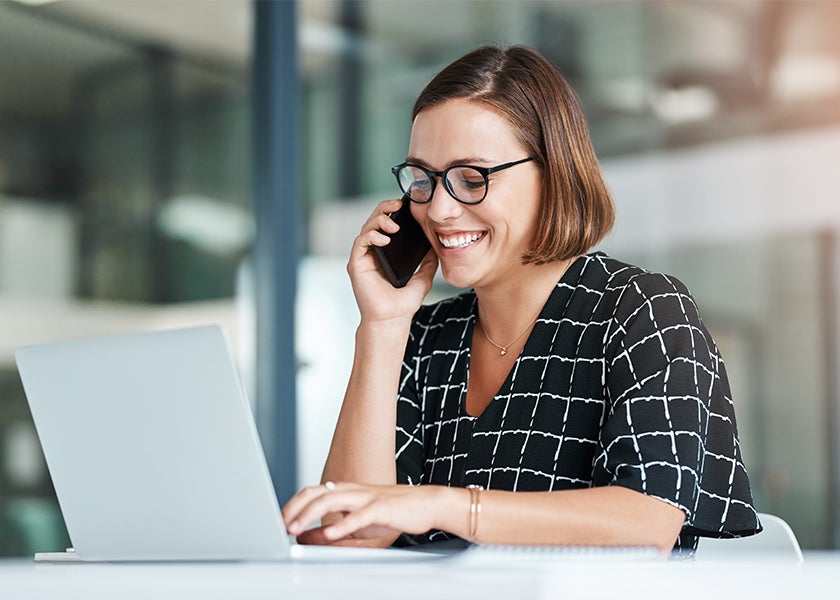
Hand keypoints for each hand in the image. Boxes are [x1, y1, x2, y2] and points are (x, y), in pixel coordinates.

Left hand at [282, 482, 447, 545]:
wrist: (425, 504)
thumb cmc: (391, 512)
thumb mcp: (355, 525)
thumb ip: (329, 531)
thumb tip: (304, 537)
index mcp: (344, 491)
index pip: (311, 493)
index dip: (292, 505)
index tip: (278, 521)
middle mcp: (351, 490)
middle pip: (316, 492)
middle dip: (295, 508)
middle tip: (281, 525)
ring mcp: (366, 497)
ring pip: (332, 499)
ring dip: (310, 515)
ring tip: (296, 528)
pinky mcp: (381, 507)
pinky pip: (359, 515)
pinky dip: (343, 524)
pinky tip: (330, 533)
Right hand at [348, 198, 437, 323]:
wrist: (392, 319)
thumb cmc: (403, 303)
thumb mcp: (423, 277)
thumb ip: (427, 261)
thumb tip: (437, 246)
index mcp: (385, 253)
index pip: (387, 224)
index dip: (394, 211)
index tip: (408, 205)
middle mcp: (372, 252)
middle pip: (374, 221)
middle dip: (385, 208)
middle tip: (399, 203)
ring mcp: (363, 257)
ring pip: (366, 227)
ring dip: (379, 220)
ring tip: (394, 224)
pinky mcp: (356, 264)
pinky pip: (360, 242)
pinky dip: (371, 235)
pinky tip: (384, 238)